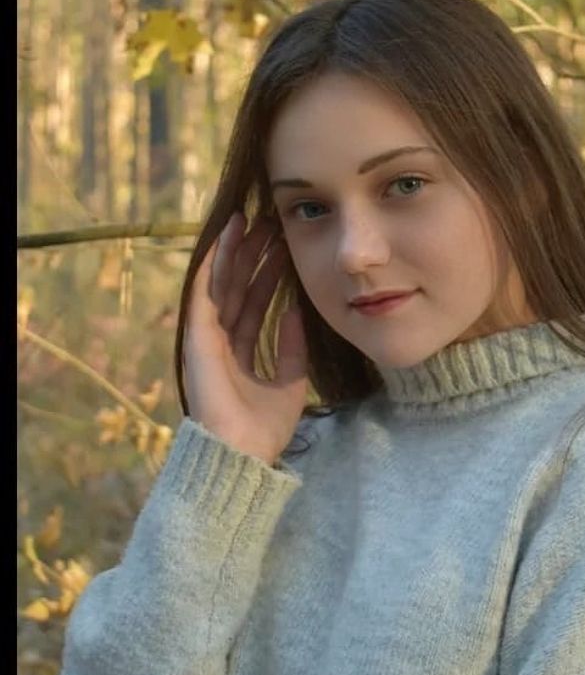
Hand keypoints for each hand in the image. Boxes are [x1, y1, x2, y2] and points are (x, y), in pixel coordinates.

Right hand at [183, 212, 308, 463]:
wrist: (244, 454)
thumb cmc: (265, 428)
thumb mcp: (291, 381)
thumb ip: (293, 346)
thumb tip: (297, 310)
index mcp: (240, 351)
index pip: (254, 303)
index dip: (268, 275)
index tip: (284, 247)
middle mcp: (221, 340)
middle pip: (237, 287)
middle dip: (253, 256)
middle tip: (270, 224)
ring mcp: (207, 338)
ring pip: (221, 284)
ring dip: (234, 252)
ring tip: (249, 220)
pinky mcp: (197, 338)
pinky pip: (204, 293)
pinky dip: (213, 265)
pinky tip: (225, 240)